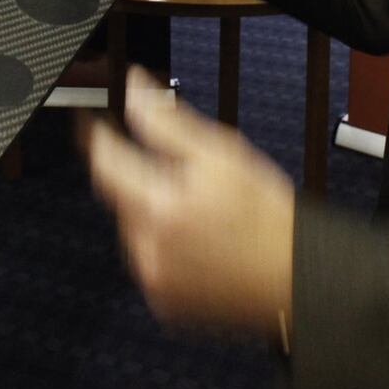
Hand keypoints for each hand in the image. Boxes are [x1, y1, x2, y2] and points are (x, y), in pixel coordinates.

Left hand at [82, 66, 294, 341]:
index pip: (104, 162)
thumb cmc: (269, 218)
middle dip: (140, 177)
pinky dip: (163, 242)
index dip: (94, 136)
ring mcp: (154, 278)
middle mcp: (148, 248)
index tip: (91, 122)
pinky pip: (149, 258)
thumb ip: (167, 121)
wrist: (296, 279)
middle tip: (181, 173)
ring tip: (201, 210)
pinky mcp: (164, 301)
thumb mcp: (222, 154)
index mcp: (159, 208)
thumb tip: (135, 88)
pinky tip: (198, 238)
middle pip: (120, 196)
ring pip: (133, 228)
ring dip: (152, 210)